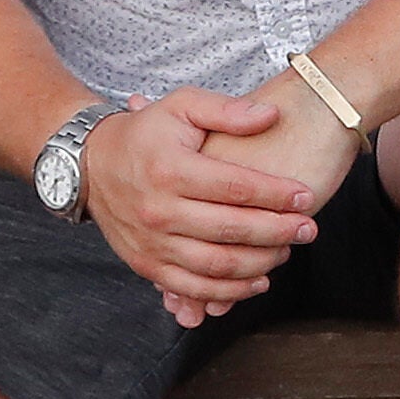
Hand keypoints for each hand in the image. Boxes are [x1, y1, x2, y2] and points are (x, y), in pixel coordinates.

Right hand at [76, 89, 318, 325]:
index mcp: (170, 170)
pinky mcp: (146, 266)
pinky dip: (229, 292)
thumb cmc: (145, 133)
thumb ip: (226, 110)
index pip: (235, 187)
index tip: (305, 196)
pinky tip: (258, 280)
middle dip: (278, 231)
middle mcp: (158, 210)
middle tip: (309, 228)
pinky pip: (192, 288)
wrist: (90, 164)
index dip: (276, 194)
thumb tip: (271, 115)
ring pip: (216, 265)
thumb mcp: (181, 106)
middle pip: (231, 229)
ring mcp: (151, 242)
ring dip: (260, 263)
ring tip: (288, 251)